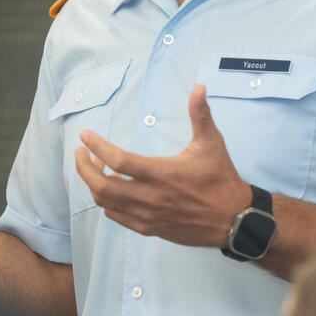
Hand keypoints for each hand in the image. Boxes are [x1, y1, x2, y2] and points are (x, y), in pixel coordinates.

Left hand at [74, 84, 250, 247]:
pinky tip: (110, 189)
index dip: (97, 147)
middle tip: (81, 153)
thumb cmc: (221, 178)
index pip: (118, 161)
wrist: (234, 219)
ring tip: (95, 167)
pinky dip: (107, 202)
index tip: (85, 135)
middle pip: (102, 186)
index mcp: (161, 174)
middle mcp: (150, 197)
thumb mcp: (211, 143)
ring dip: (94, 184)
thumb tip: (199, 87)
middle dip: (84, 168)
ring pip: (106, 203)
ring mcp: (148, 215)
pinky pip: (117, 217)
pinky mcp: (150, 229)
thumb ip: (201, 114)